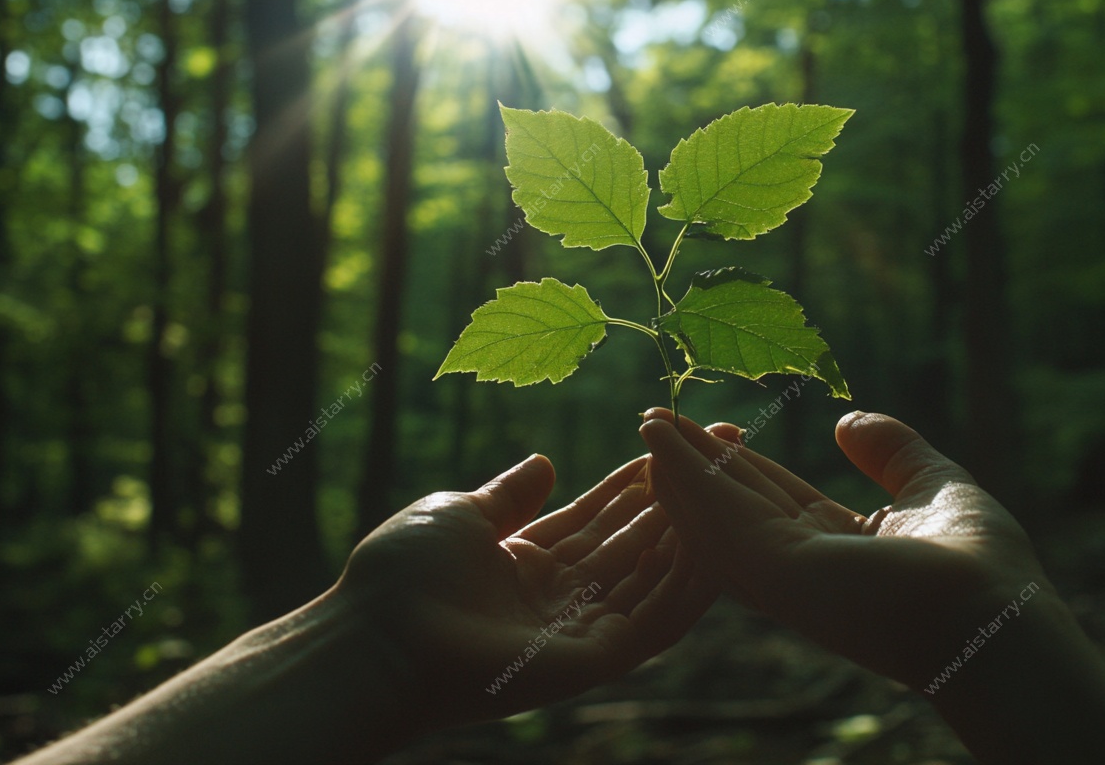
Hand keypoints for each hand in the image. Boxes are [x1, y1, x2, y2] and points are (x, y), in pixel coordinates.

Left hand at [334, 453, 716, 729]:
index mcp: (525, 564)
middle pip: (632, 545)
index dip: (636, 483)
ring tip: (727, 490)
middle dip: (676, 502)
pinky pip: (654, 623)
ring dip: (689, 537)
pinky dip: (687, 589)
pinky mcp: (592, 661)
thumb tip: (546, 461)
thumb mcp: (461, 515)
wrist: (378, 638)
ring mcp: (578, 632)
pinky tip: (718, 551)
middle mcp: (558, 599)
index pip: (597, 518)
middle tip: (721, 457)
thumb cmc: (402, 576)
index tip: (675, 444)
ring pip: (652, 580)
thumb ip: (510, 496)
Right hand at [640, 409, 1104, 763]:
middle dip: (695, 464)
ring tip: (647, 424)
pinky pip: (719, 519)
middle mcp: (802, 566)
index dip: (737, 462)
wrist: (997, 619)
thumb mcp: (935, 487)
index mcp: (836, 548)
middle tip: (653, 420)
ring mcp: (784, 574)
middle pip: (735, 505)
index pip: (772, 499)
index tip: (706, 428)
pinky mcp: (777, 572)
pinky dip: (687, 479)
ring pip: (715, 514)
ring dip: (678, 468)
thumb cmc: (983, 571)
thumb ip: (893, 452)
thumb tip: (847, 421)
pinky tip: (662, 447)